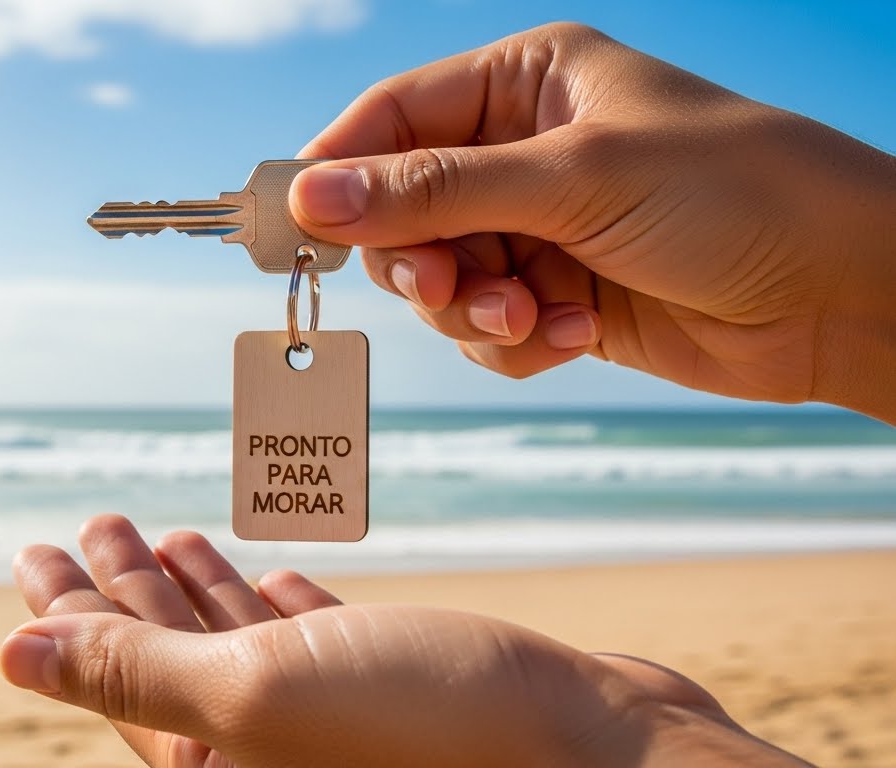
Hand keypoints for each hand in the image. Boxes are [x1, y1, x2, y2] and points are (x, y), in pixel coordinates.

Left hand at [0, 514, 806, 766]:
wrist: (603, 751)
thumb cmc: (433, 729)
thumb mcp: (261, 695)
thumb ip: (138, 678)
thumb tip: (10, 661)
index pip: (114, 685)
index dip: (66, 616)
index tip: (32, 551)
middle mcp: (270, 754)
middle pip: (167, 661)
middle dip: (120, 590)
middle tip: (89, 524)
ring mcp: (334, 723)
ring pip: (236, 646)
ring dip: (192, 588)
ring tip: (157, 530)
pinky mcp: (393, 693)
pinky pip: (310, 645)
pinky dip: (276, 603)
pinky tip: (258, 568)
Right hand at [289, 23, 895, 423]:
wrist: (845, 292)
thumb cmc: (733, 193)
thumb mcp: (571, 180)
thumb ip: (433, 191)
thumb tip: (310, 194)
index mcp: (526, 81)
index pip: (392, 118)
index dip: (339, 171)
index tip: (297, 229)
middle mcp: (524, 150)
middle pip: (404, 210)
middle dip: (422, 263)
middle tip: (450, 292)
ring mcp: (541, 226)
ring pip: (442, 280)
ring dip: (473, 312)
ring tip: (529, 320)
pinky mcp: (559, 296)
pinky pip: (488, 329)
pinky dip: (515, 343)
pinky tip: (573, 335)